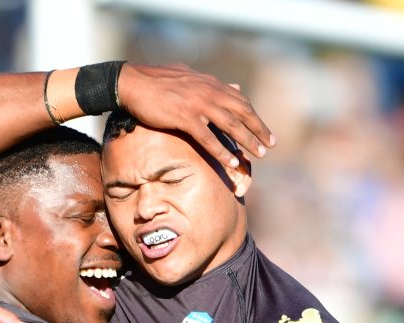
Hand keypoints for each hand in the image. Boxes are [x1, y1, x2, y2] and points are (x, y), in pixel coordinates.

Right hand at [117, 63, 274, 170]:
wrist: (133, 83)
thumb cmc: (157, 82)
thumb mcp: (188, 78)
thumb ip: (210, 85)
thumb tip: (231, 87)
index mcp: (210, 84)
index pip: (240, 101)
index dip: (254, 116)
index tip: (264, 129)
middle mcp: (209, 92)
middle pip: (242, 112)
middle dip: (258, 129)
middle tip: (270, 145)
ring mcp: (198, 105)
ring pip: (230, 125)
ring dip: (246, 141)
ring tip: (258, 155)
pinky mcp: (185, 117)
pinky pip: (208, 138)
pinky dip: (221, 151)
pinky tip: (231, 163)